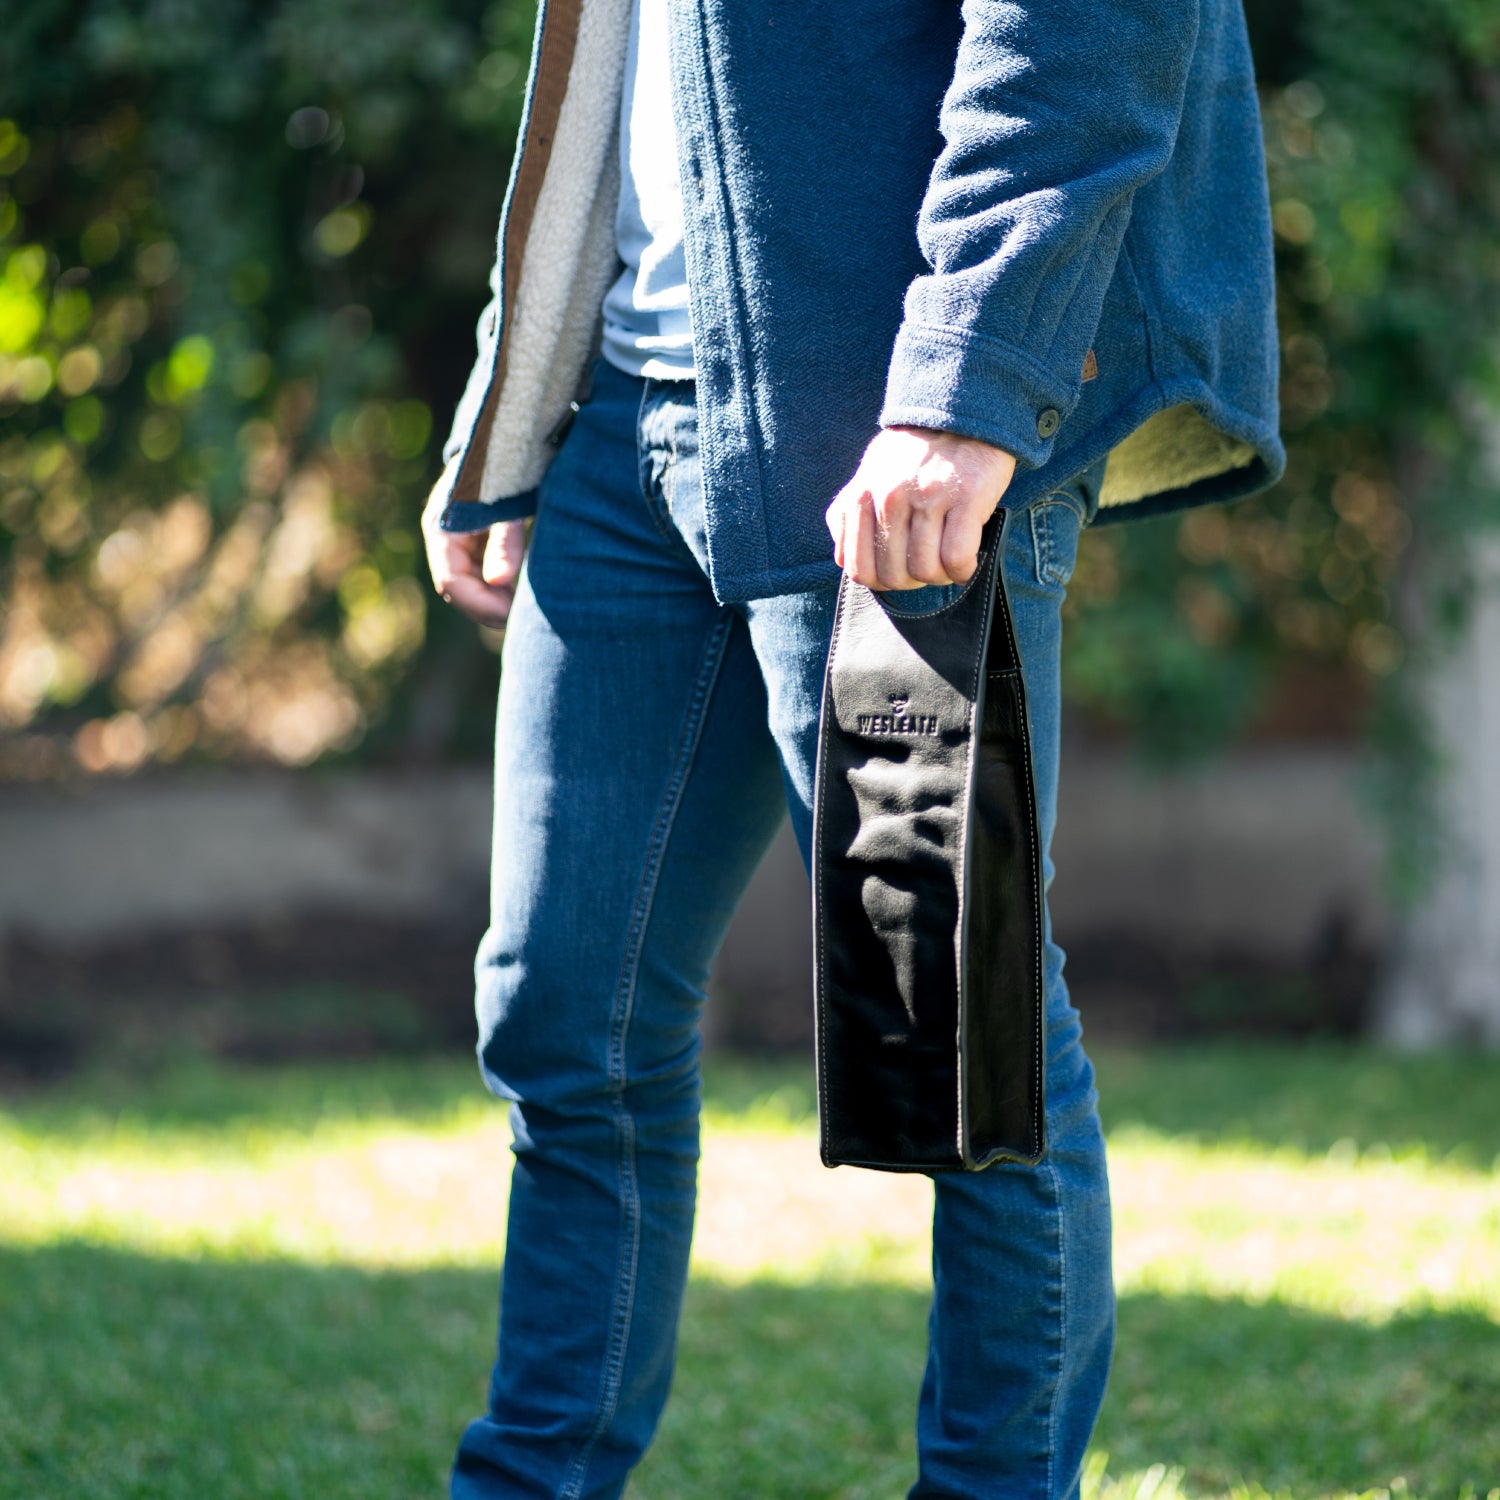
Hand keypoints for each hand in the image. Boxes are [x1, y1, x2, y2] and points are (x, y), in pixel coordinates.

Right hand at [421, 465, 526, 627]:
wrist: (503, 447)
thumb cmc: (505, 471)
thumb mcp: (506, 505)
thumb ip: (504, 542)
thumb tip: (501, 583)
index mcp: (442, 530)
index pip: (451, 583)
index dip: (480, 605)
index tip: (512, 616)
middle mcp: (444, 543)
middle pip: (461, 593)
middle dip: (490, 609)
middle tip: (524, 618)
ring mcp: (457, 548)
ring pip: (472, 590)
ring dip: (497, 602)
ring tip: (526, 605)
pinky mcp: (473, 550)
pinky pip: (483, 581)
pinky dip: (502, 592)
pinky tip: (523, 593)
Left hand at [825, 427, 1016, 589]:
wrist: (962, 412)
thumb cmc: (915, 450)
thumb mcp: (870, 471)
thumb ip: (849, 511)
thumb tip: (841, 555)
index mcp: (864, 495)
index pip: (859, 569)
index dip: (881, 582)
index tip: (899, 572)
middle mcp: (891, 498)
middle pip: (894, 575)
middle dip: (912, 581)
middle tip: (927, 567)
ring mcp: (929, 497)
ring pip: (925, 570)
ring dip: (940, 577)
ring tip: (948, 563)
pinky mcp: (967, 498)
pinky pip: (957, 557)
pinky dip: (962, 570)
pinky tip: (965, 563)